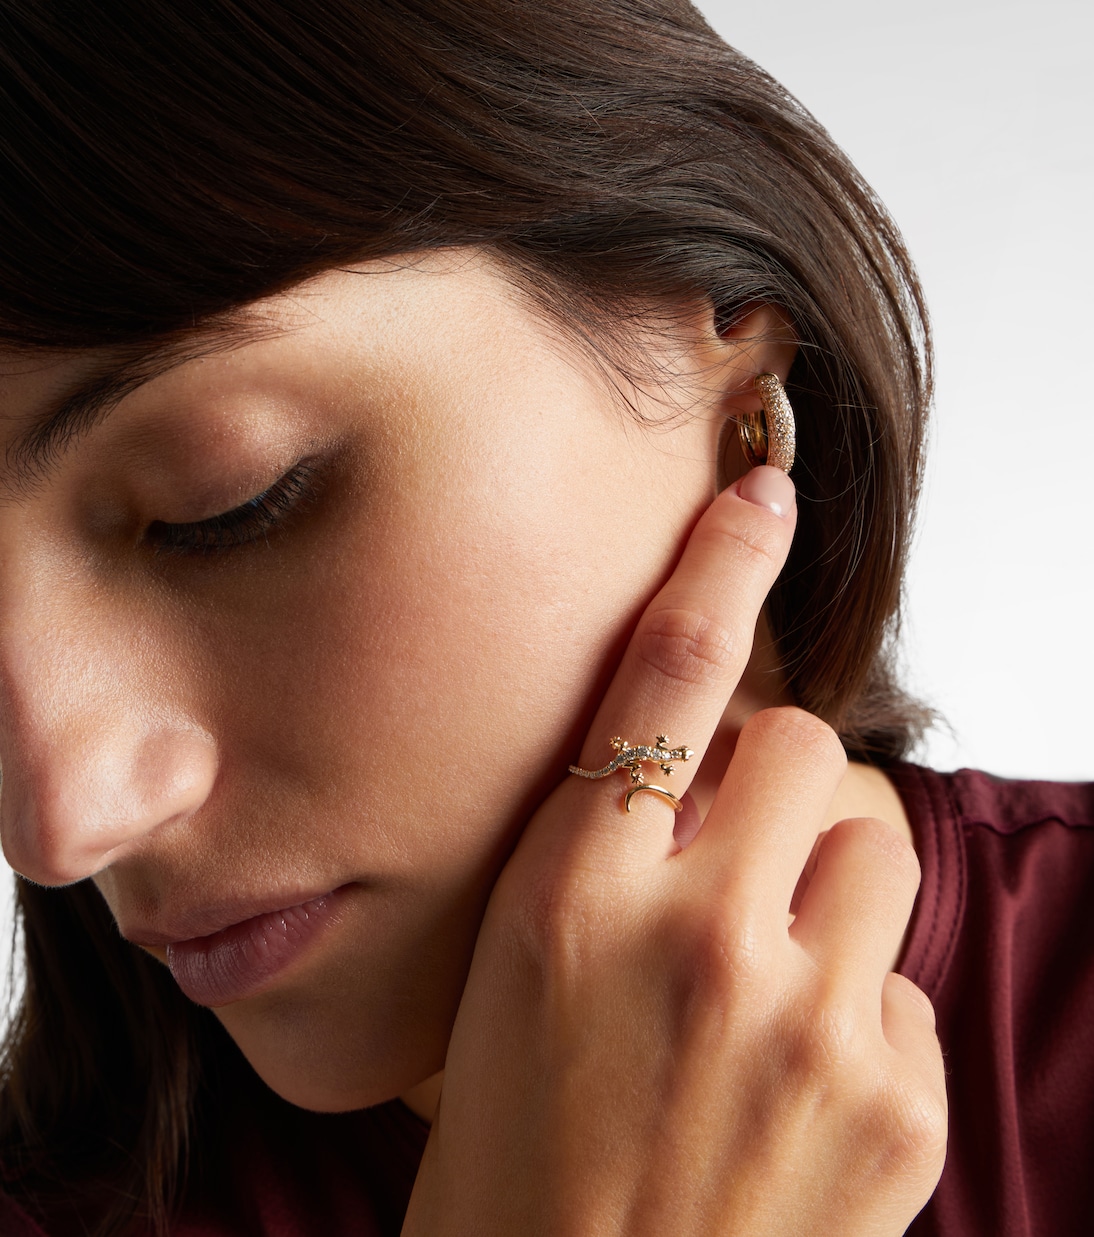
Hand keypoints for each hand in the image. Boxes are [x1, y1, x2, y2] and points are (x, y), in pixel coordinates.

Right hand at [403, 466, 946, 1235]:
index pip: (664, 675)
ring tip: (775, 961)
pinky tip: (798, 1078)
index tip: (764, 493)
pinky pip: (904, 973)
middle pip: (802, 741)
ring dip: (832, 870)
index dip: (718, 564)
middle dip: (779, 779)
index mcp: (570, 899)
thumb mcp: (515, 977)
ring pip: (877, 835)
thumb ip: (609, 860)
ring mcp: (808, 1020)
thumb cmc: (518, 1156)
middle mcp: (696, 937)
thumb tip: (715, 778)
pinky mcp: (892, 1097)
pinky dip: (859, 998)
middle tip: (738, 854)